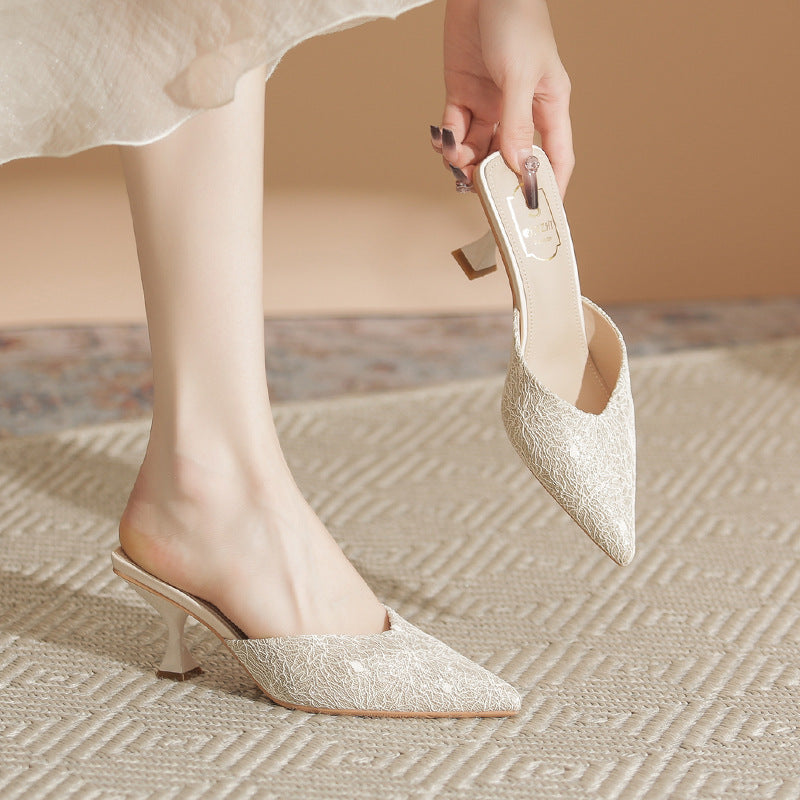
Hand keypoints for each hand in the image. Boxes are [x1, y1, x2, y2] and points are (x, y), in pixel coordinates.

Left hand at [431, 0, 573, 196]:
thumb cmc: (516, 18)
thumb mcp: (520, 75)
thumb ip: (517, 125)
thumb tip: (518, 166)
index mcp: (549, 106)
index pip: (556, 158)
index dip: (547, 187)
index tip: (534, 214)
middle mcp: (520, 111)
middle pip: (510, 160)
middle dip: (493, 178)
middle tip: (477, 190)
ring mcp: (490, 105)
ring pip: (478, 149)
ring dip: (465, 161)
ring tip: (456, 159)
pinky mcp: (462, 95)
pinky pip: (455, 130)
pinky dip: (447, 140)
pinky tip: (444, 140)